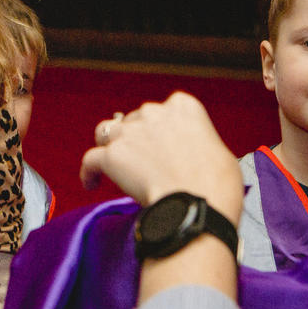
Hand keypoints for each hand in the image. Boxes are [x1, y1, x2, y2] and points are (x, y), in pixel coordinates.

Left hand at [79, 92, 243, 220]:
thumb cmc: (217, 183)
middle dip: (137, 140)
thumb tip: (191, 156)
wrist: (199, 203)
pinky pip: (90, 160)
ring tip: (114, 165)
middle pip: (134, 121)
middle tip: (144, 164)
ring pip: (107, 133)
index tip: (162, 147)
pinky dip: (89, 172)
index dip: (159, 130)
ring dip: (110, 147)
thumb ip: (197, 143)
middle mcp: (152, 112)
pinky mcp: (111, 156)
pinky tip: (91, 183)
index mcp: (183, 105)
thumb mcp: (218, 150)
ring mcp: (129, 133)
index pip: (162, 111)